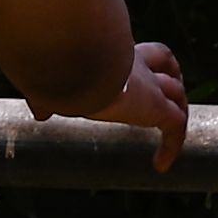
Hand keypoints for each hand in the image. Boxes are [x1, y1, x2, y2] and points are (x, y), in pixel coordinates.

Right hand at [54, 37, 189, 170]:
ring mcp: (149, 84)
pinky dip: (173, 145)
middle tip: (168, 93)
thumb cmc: (60, 65)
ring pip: (176, 94)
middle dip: (169, 74)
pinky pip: (175, 126)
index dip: (138, 61)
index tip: (129, 77)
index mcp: (112, 53)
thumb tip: (39, 112)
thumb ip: (44, 96)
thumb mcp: (50, 83)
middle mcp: (135, 63)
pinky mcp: (157, 106)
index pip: (132, 52)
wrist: (76, 61)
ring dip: (177, 111)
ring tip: (171, 136)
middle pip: (164, 61)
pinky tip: (161, 165)